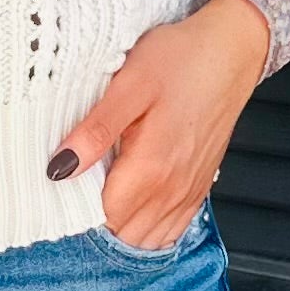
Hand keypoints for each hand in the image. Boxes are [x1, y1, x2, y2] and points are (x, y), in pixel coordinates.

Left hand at [48, 0, 271, 248]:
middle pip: (122, 234)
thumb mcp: (129, 85)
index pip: (101, 217)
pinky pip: (170, 231)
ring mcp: (189, 193)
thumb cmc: (180, 60)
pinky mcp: (199, 188)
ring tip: (103, 192)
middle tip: (78, 186)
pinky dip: (147, 228)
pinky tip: (133, 202)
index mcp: (151, 168)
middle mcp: (173, 190)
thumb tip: (58, 170)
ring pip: (146, 239)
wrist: (230, 51)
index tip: (64, 183)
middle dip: (95, 220)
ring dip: (120, 226)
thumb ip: (95, 131)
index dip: (75, 207)